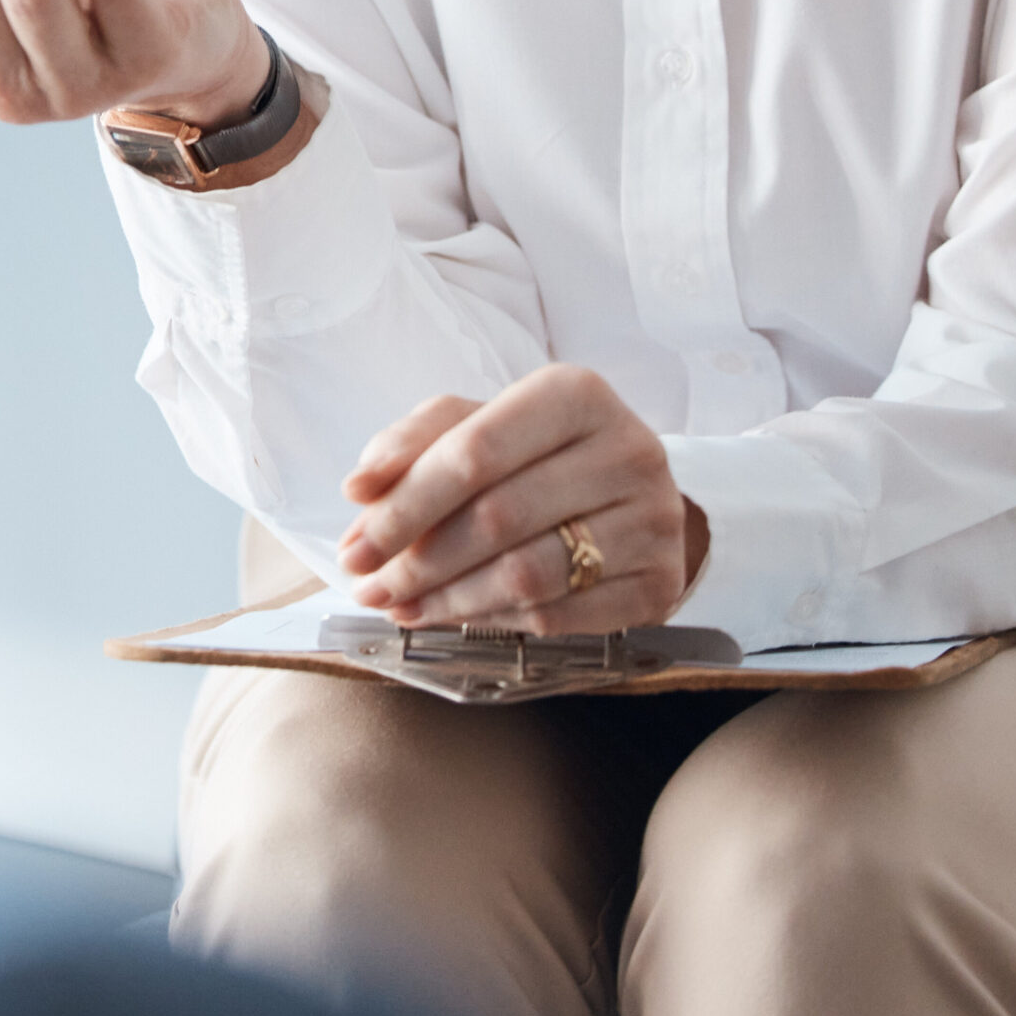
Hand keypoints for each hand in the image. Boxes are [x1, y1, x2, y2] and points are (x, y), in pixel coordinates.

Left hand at [335, 365, 710, 634]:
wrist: (632, 488)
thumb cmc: (537, 449)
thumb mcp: (477, 422)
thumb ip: (413, 444)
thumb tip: (361, 488)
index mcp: (576, 394)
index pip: (475, 452)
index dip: (406, 504)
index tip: (355, 544)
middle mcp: (627, 451)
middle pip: (498, 518)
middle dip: (418, 561)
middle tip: (370, 586)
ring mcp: (653, 521)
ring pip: (528, 576)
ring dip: (449, 600)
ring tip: (400, 605)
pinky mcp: (660, 584)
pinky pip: (560, 616)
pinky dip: (493, 621)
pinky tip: (452, 616)